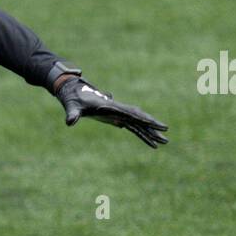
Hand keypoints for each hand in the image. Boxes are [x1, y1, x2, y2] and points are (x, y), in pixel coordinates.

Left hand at [54, 77, 168, 147]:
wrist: (74, 92)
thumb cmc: (73, 99)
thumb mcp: (72, 107)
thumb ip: (73, 114)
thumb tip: (70, 122)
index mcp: (111, 107)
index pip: (131, 114)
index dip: (144, 120)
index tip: (157, 124)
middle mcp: (118, 110)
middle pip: (139, 118)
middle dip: (152, 126)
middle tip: (166, 134)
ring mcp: (118, 114)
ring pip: (138, 124)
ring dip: (150, 132)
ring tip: (164, 142)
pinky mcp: (116, 118)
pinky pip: (133, 127)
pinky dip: (142, 134)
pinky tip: (150, 143)